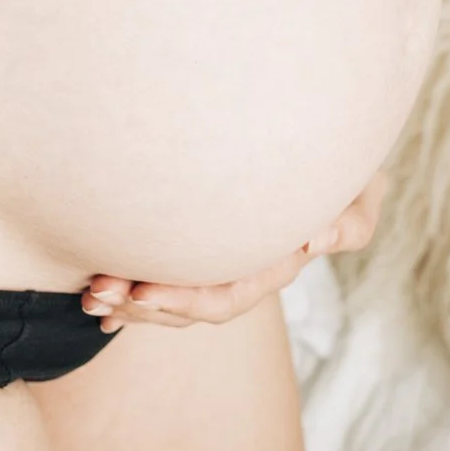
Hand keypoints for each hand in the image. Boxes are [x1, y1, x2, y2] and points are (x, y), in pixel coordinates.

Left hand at [80, 172, 385, 331]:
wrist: (336, 146)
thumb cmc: (348, 171)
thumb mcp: (360, 196)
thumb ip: (349, 221)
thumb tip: (313, 242)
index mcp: (274, 262)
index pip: (227, 293)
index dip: (182, 298)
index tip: (139, 291)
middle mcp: (246, 267)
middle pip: (190, 301)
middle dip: (142, 304)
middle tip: (96, 292)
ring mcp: (224, 256)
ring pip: (174, 291)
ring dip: (129, 297)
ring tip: (89, 293)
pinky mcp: (202, 237)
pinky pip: (167, 272)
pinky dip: (133, 290)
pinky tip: (100, 298)